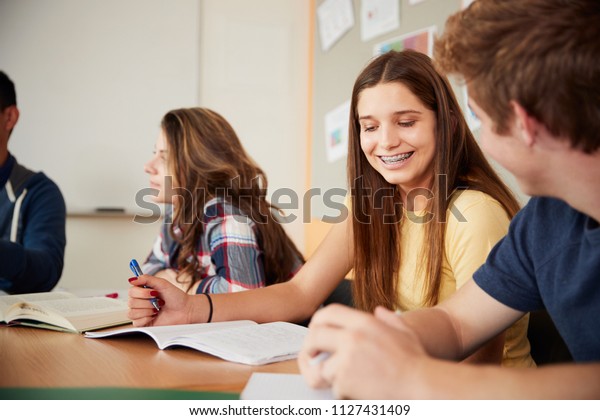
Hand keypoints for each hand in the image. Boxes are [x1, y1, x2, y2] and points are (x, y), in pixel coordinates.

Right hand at [128, 274, 193, 326]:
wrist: (185, 310)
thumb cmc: (176, 297)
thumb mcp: (162, 283)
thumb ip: (147, 279)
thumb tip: (132, 279)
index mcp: (142, 292)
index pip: (131, 291)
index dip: (141, 292)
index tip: (154, 292)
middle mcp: (139, 302)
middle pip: (131, 302)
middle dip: (148, 302)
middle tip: (159, 302)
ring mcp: (141, 313)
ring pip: (132, 313)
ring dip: (147, 310)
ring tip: (157, 309)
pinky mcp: (143, 324)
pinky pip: (136, 323)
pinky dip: (146, 318)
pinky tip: (155, 316)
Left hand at [298, 304, 427, 398]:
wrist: (421, 385)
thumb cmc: (416, 361)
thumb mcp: (404, 332)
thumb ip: (389, 319)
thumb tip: (379, 311)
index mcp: (364, 322)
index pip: (327, 313)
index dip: (317, 322)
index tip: (315, 332)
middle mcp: (352, 337)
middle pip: (314, 336)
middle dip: (308, 348)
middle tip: (310, 357)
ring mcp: (346, 359)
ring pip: (322, 367)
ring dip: (328, 376)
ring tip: (338, 380)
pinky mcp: (345, 381)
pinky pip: (335, 388)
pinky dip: (344, 393)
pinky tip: (359, 391)